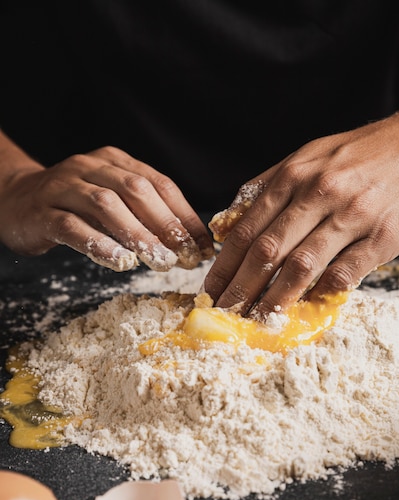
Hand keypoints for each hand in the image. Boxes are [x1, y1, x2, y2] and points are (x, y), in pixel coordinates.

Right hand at [0, 143, 213, 270]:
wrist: (14, 199)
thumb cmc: (73, 205)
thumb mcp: (111, 199)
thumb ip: (142, 213)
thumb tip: (188, 243)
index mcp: (114, 161)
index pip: (160, 184)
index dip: (185, 216)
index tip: (204, 247)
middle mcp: (90, 167)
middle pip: (137, 191)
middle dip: (166, 225)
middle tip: (186, 257)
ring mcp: (64, 187)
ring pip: (107, 206)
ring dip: (138, 235)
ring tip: (160, 262)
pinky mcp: (44, 212)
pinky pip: (73, 228)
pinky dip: (100, 245)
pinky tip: (121, 263)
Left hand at [204, 104, 398, 316]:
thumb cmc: (354, 155)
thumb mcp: (303, 158)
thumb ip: (262, 190)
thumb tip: (224, 225)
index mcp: (294, 176)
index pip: (248, 230)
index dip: (225, 266)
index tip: (211, 291)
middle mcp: (319, 193)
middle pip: (269, 251)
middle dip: (241, 288)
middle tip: (226, 313)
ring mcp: (352, 215)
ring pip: (303, 265)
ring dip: (275, 298)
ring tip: (258, 319)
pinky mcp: (383, 235)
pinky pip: (346, 272)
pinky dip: (324, 291)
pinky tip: (308, 304)